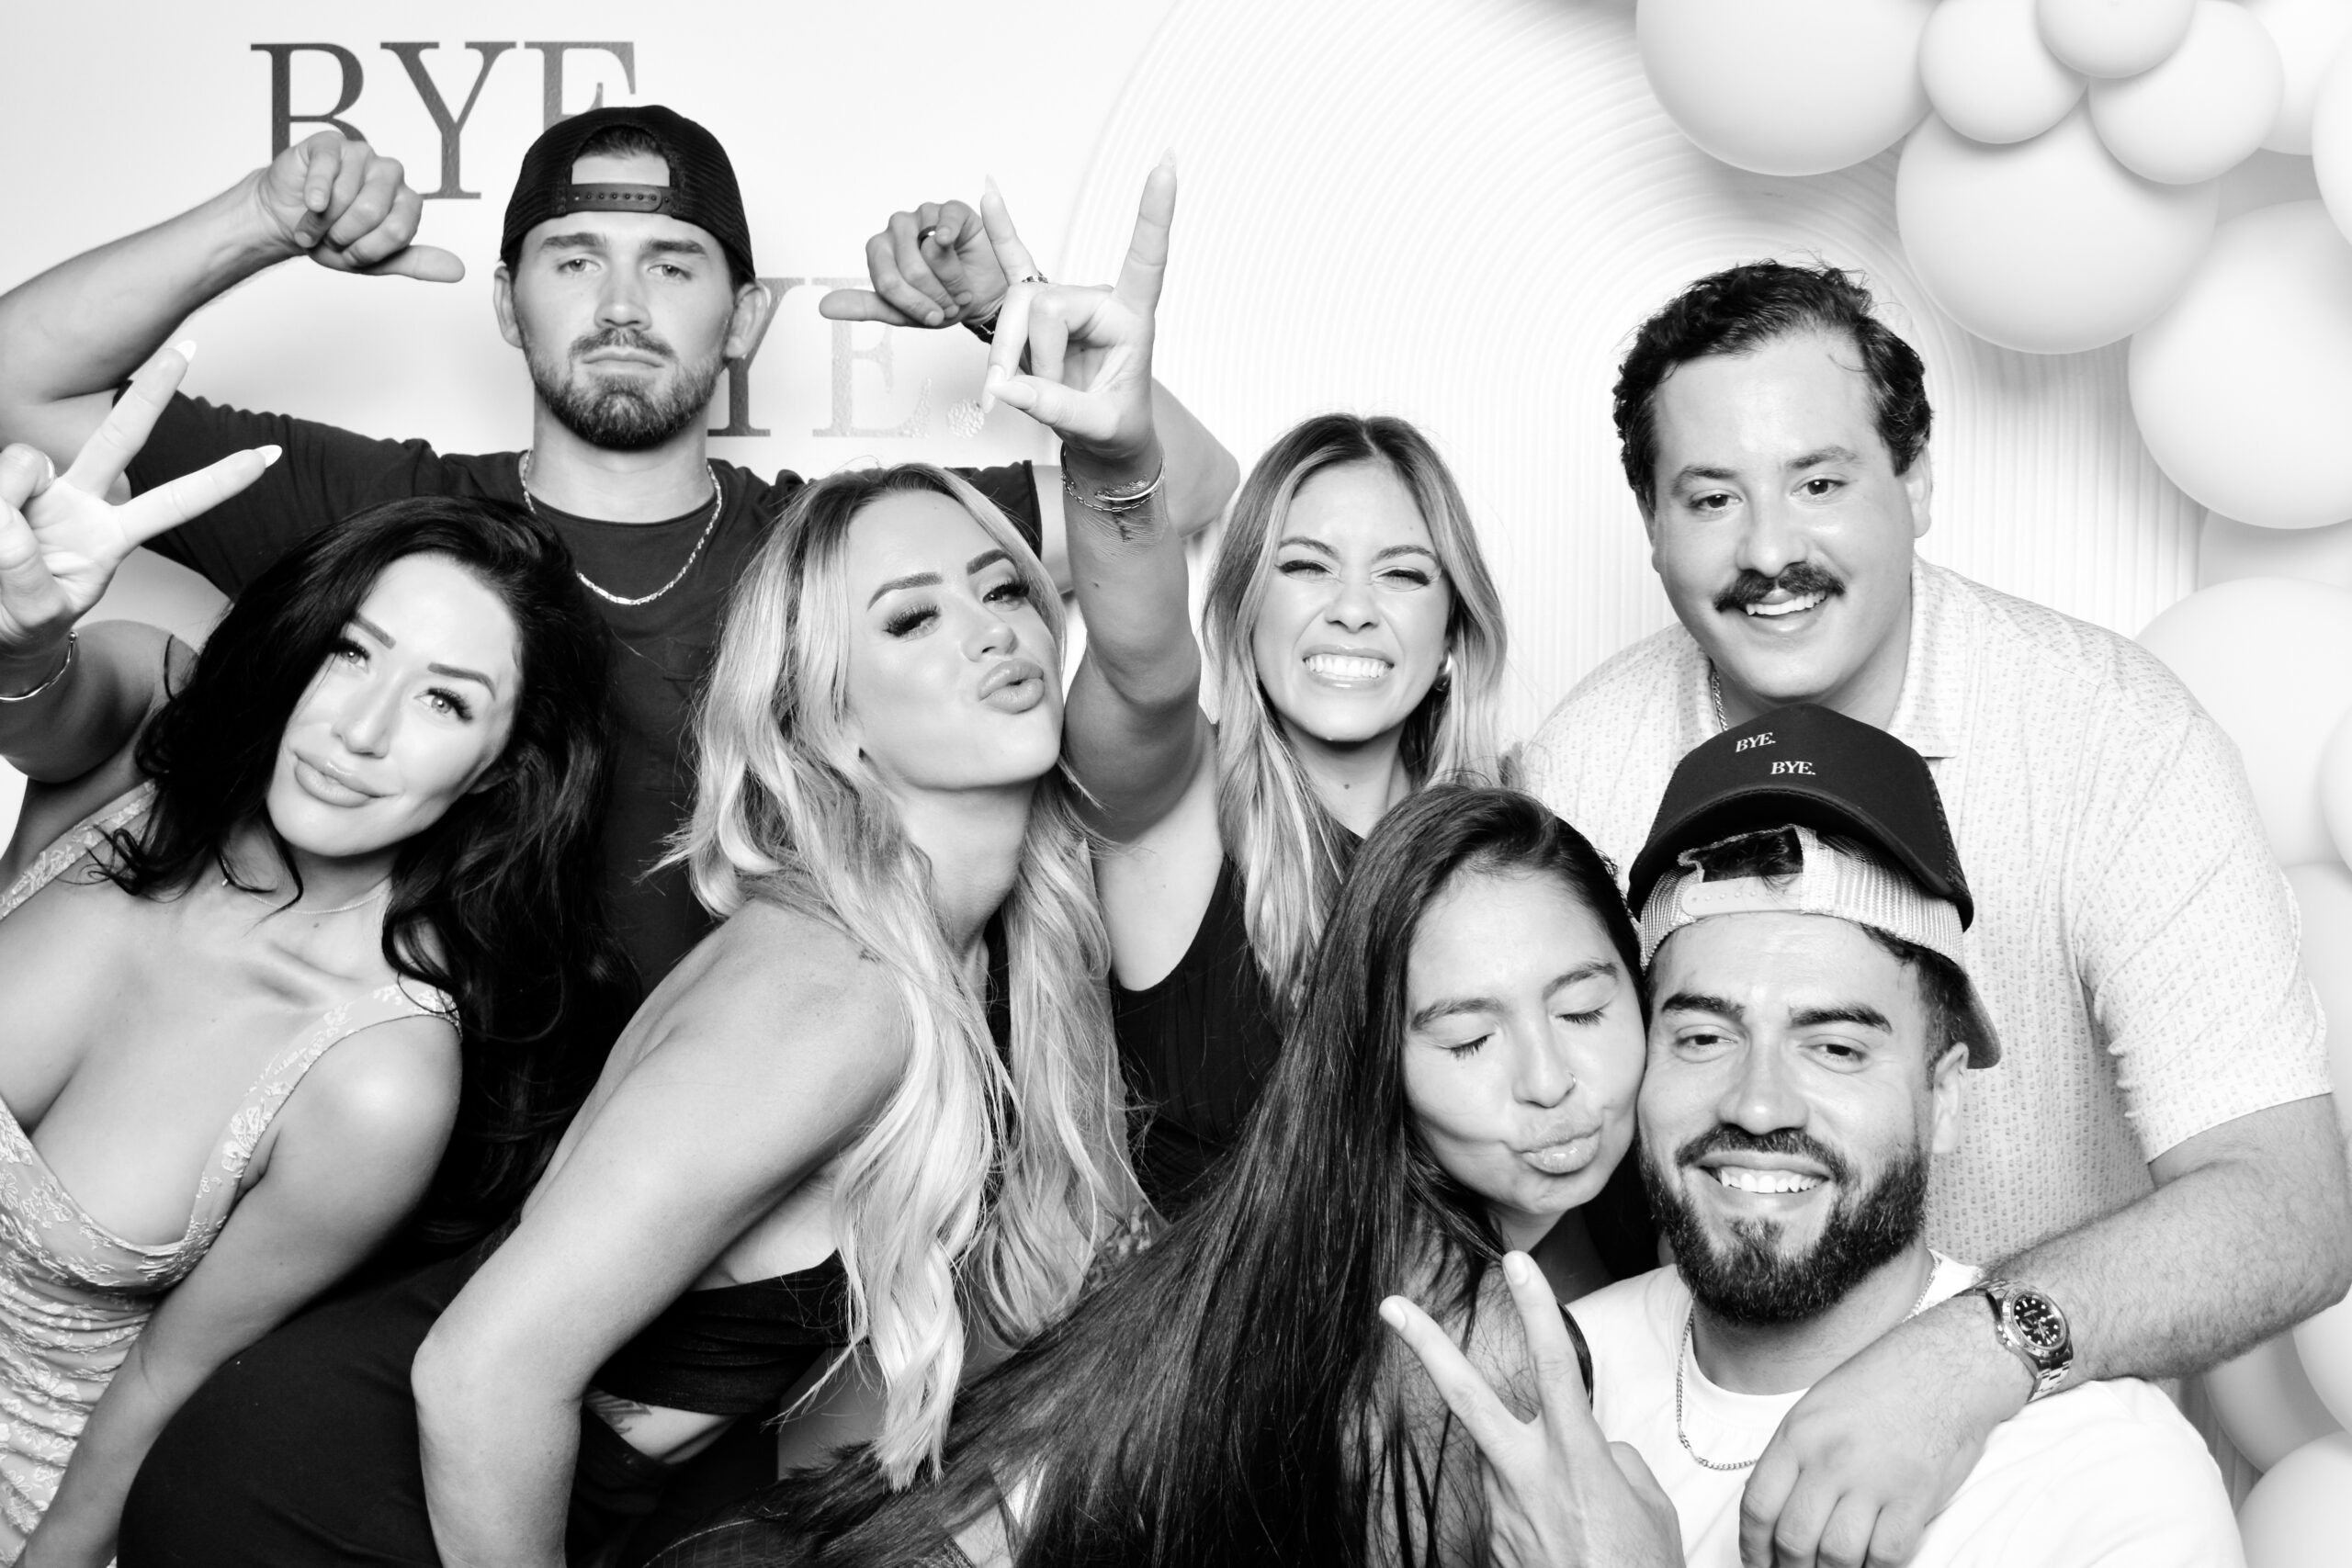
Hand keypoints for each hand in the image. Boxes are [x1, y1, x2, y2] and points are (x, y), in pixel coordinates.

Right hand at [0, 344, 276, 665]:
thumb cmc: (20, 621)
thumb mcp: (34, 614)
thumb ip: (25, 572)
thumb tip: (6, 516)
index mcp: (109, 537)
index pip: (172, 503)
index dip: (218, 481)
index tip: (267, 457)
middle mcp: (80, 502)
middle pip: (120, 437)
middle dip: (154, 392)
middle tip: (190, 350)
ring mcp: (38, 489)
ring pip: (26, 462)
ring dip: (6, 503)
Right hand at [247, 131, 464, 281]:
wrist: (286, 221)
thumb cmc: (332, 237)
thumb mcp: (377, 260)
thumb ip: (417, 263)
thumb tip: (458, 271)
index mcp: (406, 201)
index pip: (398, 230)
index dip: (368, 249)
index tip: (352, 254)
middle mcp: (390, 174)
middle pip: (372, 211)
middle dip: (343, 235)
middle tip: (331, 237)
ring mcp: (361, 155)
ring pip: (345, 194)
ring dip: (321, 220)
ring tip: (314, 222)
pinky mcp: (330, 144)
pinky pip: (326, 170)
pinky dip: (314, 194)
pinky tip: (310, 203)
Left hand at [821, 188, 1024, 329]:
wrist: (983, 297)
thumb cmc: (942, 301)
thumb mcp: (900, 312)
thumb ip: (864, 306)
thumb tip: (824, 308)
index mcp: (880, 253)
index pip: (886, 282)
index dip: (913, 304)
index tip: (932, 317)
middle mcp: (897, 230)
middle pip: (908, 269)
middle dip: (934, 296)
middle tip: (950, 304)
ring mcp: (923, 216)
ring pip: (930, 252)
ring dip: (951, 279)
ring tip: (961, 288)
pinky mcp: (951, 210)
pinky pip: (945, 220)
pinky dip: (949, 234)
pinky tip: (952, 243)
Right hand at [979, 162, 1172, 470]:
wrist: (1106, 443)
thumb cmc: (1116, 428)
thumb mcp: (1098, 427)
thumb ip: (1056, 408)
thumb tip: (1006, 386)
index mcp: (1133, 318)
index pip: (1148, 258)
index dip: (1155, 214)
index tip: (1166, 163)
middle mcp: (1100, 300)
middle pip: (1044, 306)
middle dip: (1029, 358)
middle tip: (1033, 398)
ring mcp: (1068, 302)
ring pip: (1017, 306)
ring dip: (1006, 353)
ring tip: (1013, 390)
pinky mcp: (1041, 307)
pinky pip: (1016, 263)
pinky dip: (1001, 231)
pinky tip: (988, 194)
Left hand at [1382, 1252, 1682, 1567]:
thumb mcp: (1649, 1506)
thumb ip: (1612, 1458)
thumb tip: (1590, 1445)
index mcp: (1575, 1459)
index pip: (1554, 1365)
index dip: (1537, 1309)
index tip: (1518, 1263)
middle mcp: (1527, 1477)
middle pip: (1468, 1396)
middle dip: (1428, 1346)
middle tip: (1392, 1306)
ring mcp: (1501, 1511)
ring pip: (1503, 1460)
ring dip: (1530, 1473)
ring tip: (1580, 1526)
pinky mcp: (1491, 1542)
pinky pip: (1512, 1504)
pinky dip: (1536, 1511)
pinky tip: (1566, 1543)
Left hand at [1739, 1298, 2028, 1567]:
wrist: (1944, 1367)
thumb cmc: (1880, 1384)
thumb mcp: (1816, 1408)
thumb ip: (1793, 1456)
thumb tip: (1774, 1508)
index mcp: (1798, 1435)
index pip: (1758, 1506)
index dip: (1751, 1546)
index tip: (1757, 1562)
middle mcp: (1830, 1460)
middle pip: (1793, 1539)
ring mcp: (1873, 1481)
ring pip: (1836, 1556)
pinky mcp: (1915, 1498)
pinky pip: (1886, 1556)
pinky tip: (1868, 1567)